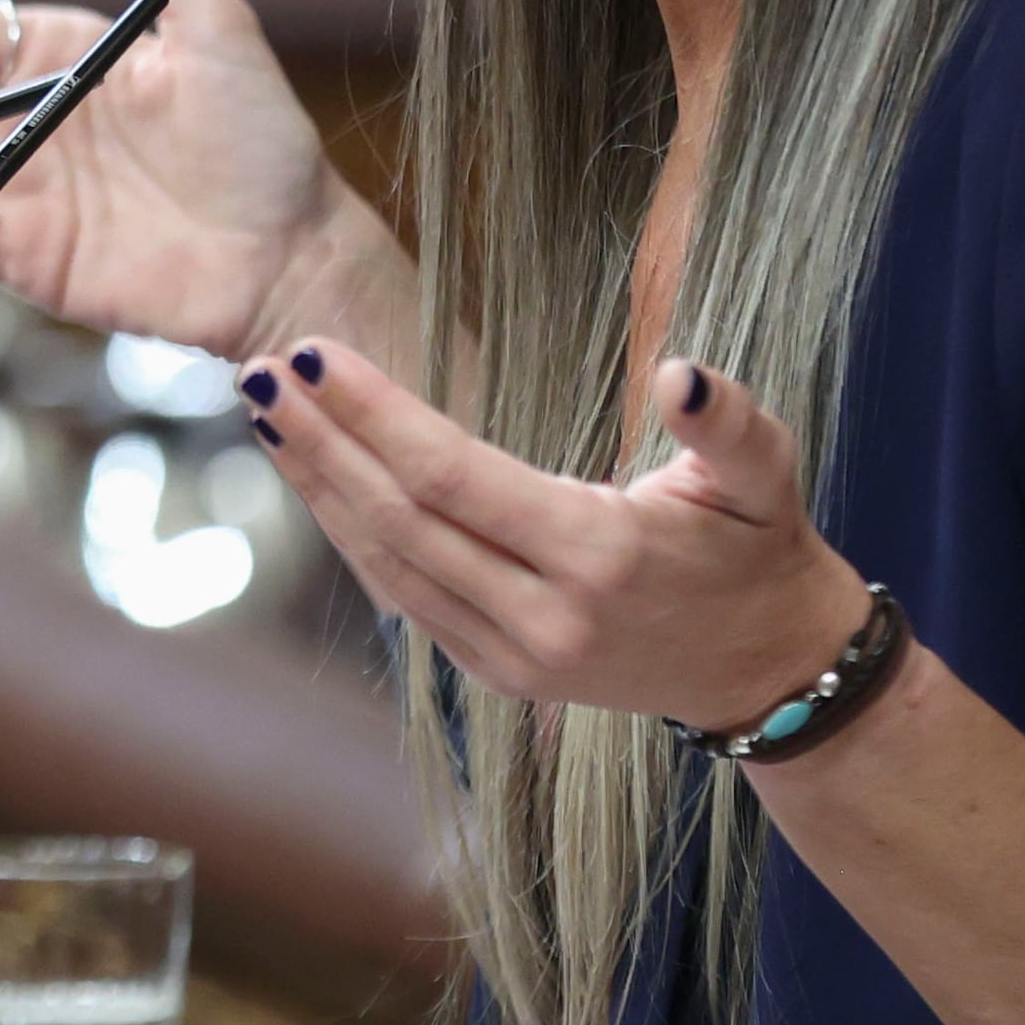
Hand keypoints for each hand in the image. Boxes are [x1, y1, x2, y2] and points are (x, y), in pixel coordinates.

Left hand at [244, 340, 870, 737]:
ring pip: (388, 566)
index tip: (313, 353)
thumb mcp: (765, 475)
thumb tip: (682, 373)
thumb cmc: (756, 547)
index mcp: (600, 557)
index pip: (455, 478)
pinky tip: (314, 476)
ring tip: (264, 414)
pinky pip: (404, 595)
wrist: (765, 666)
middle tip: (258, 371)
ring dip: (318, 489)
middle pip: (401, 522)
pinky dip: (349, 535)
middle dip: (322, 444)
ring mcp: (514, 655)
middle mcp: (544, 617)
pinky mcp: (496, 671)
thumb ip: (728, 420)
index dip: (376, 415)